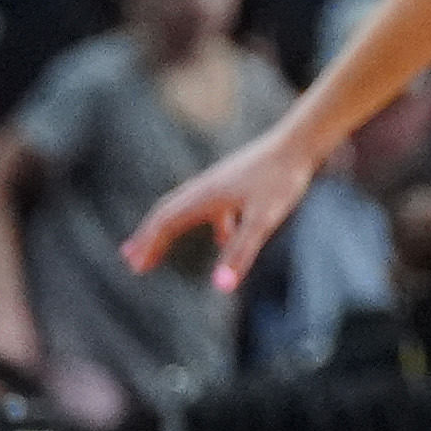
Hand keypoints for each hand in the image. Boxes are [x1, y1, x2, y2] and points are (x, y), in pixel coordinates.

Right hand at [125, 123, 323, 293]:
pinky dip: (209, 223)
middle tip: (131, 259)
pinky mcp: (238, 180)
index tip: (134, 266)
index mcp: (203, 197)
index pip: (165, 223)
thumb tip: (220, 288)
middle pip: (167, 213)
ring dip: (170, 228)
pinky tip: (223, 235)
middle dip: (148, 237)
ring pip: (186, 208)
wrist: (300, 143)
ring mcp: (220, 182)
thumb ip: (240, 252)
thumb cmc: (281, 180)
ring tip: (160, 247)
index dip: (148, 244)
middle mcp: (204, 187)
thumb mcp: (262, 220)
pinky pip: (215, 205)